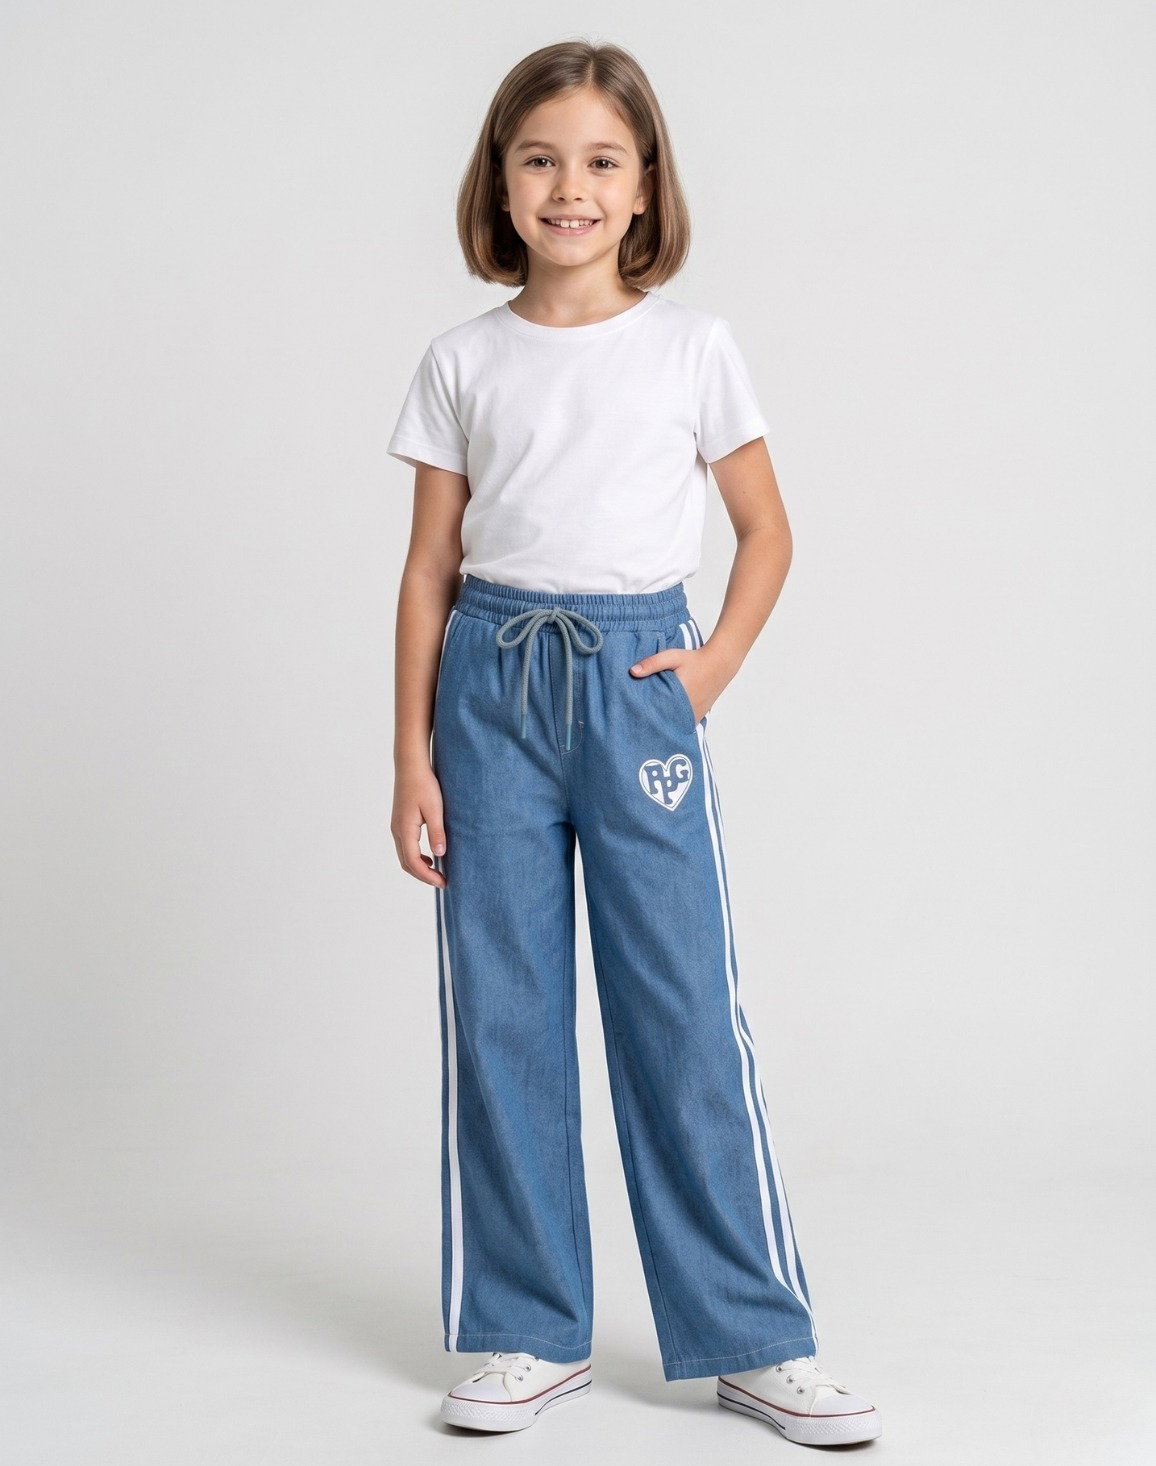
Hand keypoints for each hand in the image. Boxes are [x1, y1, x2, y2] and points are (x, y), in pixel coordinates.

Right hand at [391, 759, 447, 887]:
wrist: (410, 766)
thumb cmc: (424, 784)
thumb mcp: (435, 809)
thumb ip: (436, 832)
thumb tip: (440, 855)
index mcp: (404, 829)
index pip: (414, 862)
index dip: (428, 876)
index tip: (443, 883)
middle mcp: (397, 831)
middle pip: (406, 864)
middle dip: (423, 876)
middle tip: (442, 882)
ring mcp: (396, 827)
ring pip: (405, 857)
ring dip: (419, 868)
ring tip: (438, 872)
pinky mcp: (400, 823)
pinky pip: (406, 847)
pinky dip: (417, 857)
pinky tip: (431, 856)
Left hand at [628, 643, 730, 723]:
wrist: (720, 662)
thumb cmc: (695, 659)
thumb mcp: (672, 657)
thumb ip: (652, 663)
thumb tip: (632, 671)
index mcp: (679, 698)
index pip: (657, 716)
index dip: (645, 719)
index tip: (633, 720)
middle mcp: (688, 711)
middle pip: (666, 724)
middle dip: (653, 724)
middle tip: (638, 725)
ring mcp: (696, 715)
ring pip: (676, 727)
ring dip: (665, 725)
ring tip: (649, 725)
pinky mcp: (700, 715)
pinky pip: (685, 724)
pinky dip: (676, 724)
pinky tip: (666, 721)